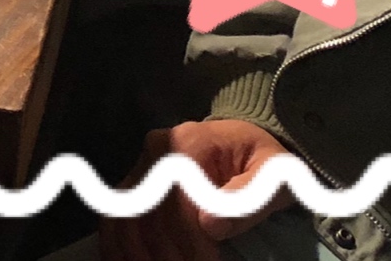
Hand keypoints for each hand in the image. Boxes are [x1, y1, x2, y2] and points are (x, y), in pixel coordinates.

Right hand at [97, 119, 292, 260]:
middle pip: (149, 213)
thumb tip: (209, 225)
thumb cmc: (261, 159)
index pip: (179, 202)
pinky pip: (118, 213)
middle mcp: (157, 150)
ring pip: (125, 215)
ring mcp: (143, 164)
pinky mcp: (138, 179)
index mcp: (189, 143)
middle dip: (165, 253)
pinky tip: (128, 259)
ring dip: (138, 251)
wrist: (244, 142)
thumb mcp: (271, 173)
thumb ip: (247, 197)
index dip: (190, 241)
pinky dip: (119, 241)